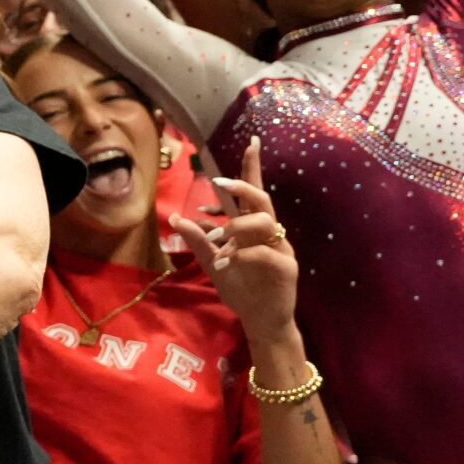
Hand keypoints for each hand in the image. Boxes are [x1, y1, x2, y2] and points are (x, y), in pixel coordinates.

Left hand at [168, 136, 298, 346]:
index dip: (252, 168)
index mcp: (252, 229)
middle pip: (262, 199)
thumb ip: (198, 241)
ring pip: (264, 222)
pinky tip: (226, 263)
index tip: (252, 141)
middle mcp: (269, 233)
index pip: (254, 192)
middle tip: (218, 183)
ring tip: (216, 242)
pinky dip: (242, 253)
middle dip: (242, 187)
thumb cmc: (241, 289)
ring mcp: (281, 248)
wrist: (261, 321)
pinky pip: (265, 251)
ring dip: (235, 227)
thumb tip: (176, 217)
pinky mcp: (287, 267)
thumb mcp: (213, 263)